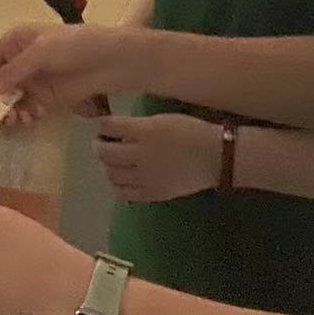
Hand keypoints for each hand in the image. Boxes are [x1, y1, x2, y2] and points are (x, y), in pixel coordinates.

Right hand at [0, 23, 146, 122]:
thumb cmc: (75, 45)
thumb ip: (13, 70)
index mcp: (15, 41)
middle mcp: (20, 61)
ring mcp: (33, 82)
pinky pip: (27, 109)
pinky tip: (26, 119)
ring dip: (6, 109)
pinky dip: (24, 115)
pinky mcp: (46, 99)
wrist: (112, 61)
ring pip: (10, 99)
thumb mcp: (41, 51)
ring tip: (10, 119)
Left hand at [94, 113, 223, 202]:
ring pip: (111, 174)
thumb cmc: (190, 131)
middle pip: (105, 153)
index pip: (109, 126)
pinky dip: (117, 184)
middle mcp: (142, 155)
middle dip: (99, 145)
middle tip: (102, 142)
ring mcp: (146, 178)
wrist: (215, 156)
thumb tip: (113, 130)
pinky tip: (122, 177)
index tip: (102, 125)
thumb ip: (136, 125)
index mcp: (146, 131)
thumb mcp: (162, 120)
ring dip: (107, 165)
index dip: (101, 125)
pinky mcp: (152, 195)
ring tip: (113, 160)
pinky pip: (123, 193)